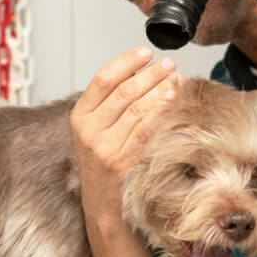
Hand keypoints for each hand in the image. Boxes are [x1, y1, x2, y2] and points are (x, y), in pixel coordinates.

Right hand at [71, 47, 178, 223]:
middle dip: (150, 74)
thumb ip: (109, 104)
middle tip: (169, 64)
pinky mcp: (123, 162)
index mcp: (79, 117)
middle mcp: (89, 131)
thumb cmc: (101, 163)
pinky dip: (162, 113)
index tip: (146, 53)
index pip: (103, 79)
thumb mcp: (95, 130)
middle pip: (124, 92)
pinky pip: (147, 130)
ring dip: (161, 91)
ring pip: (138, 109)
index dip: (127, 62)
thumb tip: (142, 73)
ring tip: (176, 79)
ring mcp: (106, 148)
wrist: (101, 204)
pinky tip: (173, 101)